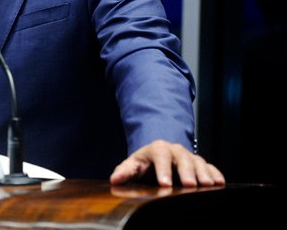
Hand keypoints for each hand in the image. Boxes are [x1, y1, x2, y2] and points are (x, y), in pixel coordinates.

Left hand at [110, 139, 224, 186]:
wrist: (158, 156)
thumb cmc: (144, 163)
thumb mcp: (133, 165)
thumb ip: (124, 171)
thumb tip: (115, 179)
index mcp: (157, 149)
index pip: (160, 156)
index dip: (163, 170)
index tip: (164, 184)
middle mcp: (175, 150)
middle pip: (182, 159)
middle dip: (186, 172)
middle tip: (189, 185)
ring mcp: (189, 156)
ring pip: (198, 162)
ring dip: (203, 173)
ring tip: (207, 185)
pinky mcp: (200, 163)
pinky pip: (209, 166)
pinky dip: (215, 173)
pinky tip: (219, 182)